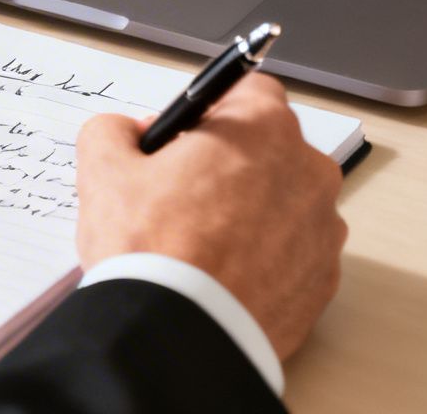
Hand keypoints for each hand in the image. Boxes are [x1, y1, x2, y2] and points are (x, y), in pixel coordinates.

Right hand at [74, 74, 346, 358]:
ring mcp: (323, 228)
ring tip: (202, 245)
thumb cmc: (151, 248)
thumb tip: (129, 133)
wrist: (179, 336)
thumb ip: (113, 130)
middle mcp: (308, 169)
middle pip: (269, 147)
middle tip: (181, 196)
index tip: (184, 139)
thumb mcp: (103, 170)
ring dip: (252, 211)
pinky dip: (265, 257)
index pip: (248, 89)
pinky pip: (293, 252)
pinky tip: (224, 276)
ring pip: (284, 201)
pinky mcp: (324, 278)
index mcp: (261, 127)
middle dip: (231, 163)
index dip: (210, 111)